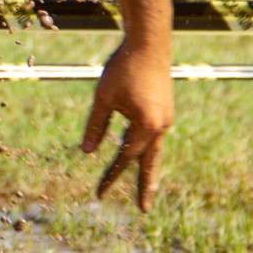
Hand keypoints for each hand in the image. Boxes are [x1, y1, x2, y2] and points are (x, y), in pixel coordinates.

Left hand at [81, 39, 174, 210]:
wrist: (149, 42)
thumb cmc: (123, 67)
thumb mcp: (103, 97)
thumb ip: (95, 126)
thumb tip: (86, 153)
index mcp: (146, 125)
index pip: (124, 159)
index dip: (110, 177)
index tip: (99, 195)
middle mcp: (160, 125)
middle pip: (149, 163)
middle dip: (144, 187)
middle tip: (143, 210)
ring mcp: (165, 118)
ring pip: (153, 150)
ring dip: (147, 169)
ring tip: (145, 188)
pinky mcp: (164, 110)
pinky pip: (154, 136)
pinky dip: (146, 149)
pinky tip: (140, 154)